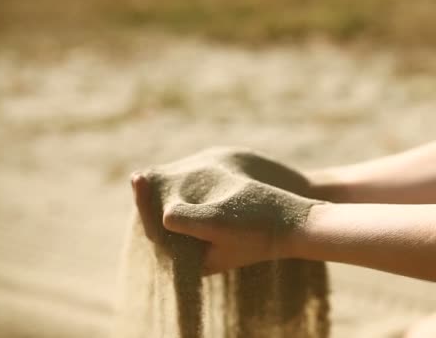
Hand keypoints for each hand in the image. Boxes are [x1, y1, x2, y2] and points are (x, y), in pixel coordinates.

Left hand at [130, 147, 321, 274]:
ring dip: (168, 199)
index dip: (143, 203)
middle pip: (164, 228)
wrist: (298, 223)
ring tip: (157, 177)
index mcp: (194, 260)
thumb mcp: (222, 219)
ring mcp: (210, 245)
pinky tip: (184, 183)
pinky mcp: (221, 233)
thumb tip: (161, 214)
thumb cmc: (261, 220)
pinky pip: (194, 217)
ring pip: (178, 222)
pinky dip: (186, 200)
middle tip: (141, 175)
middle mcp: (199, 256)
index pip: (157, 232)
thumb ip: (188, 220)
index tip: (138, 176)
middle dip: (152, 202)